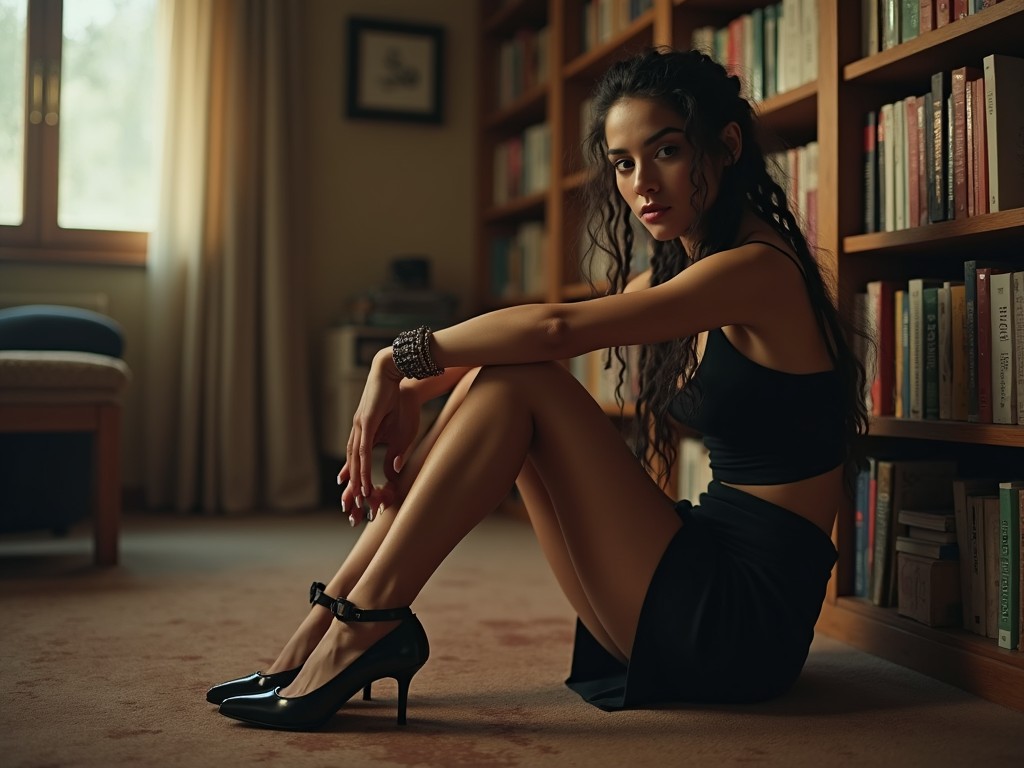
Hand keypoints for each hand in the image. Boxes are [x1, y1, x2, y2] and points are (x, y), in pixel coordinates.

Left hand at [337, 350, 417, 523]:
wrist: (403, 377)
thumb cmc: (404, 403)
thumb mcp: (401, 434)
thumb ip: (395, 453)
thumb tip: (392, 470)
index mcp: (364, 432)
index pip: (355, 459)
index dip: (353, 478)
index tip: (349, 495)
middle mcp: (358, 431)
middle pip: (351, 463)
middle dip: (352, 487)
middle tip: (351, 508)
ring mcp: (359, 426)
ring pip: (355, 460)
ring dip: (356, 481)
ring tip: (358, 500)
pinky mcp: (366, 422)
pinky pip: (363, 451)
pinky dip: (362, 467)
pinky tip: (363, 481)